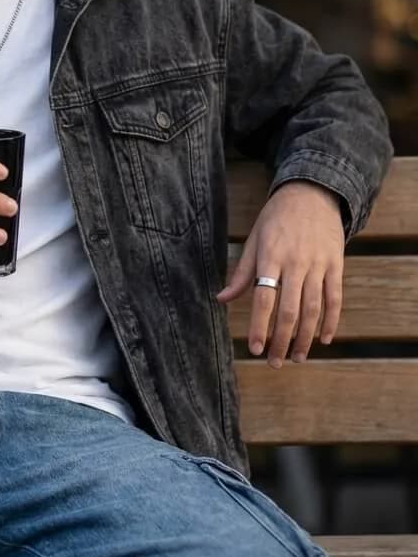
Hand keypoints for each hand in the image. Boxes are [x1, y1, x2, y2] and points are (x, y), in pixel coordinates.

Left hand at [216, 181, 344, 367]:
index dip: (259, 325)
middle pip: (289, 310)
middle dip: (282, 341)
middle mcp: (295, 262)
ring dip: (305, 337)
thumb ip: (241, 272)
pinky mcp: (336, 264)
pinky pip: (335, 298)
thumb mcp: (254, 239)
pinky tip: (324, 339)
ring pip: (313, 308)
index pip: (263, 297)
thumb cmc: (276, 218)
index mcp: (270, 256)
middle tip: (275, 363)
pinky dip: (331, 321)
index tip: (254, 349)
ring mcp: (318, 264)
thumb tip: (220, 299)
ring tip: (297, 358)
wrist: (312, 193)